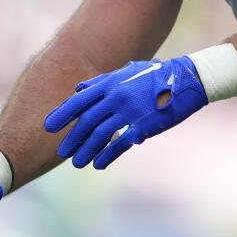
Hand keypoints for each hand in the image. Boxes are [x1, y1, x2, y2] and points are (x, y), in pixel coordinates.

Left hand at [44, 56, 207, 168]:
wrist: (187, 80)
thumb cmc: (157, 76)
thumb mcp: (127, 72)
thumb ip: (102, 81)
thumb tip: (78, 89)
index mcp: (112, 82)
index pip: (79, 100)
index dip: (62, 114)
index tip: (48, 127)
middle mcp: (117, 96)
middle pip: (87, 121)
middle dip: (72, 138)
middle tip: (61, 152)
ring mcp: (130, 111)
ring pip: (100, 135)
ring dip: (86, 150)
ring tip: (76, 163)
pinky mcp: (144, 125)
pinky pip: (121, 143)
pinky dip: (107, 155)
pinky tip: (98, 164)